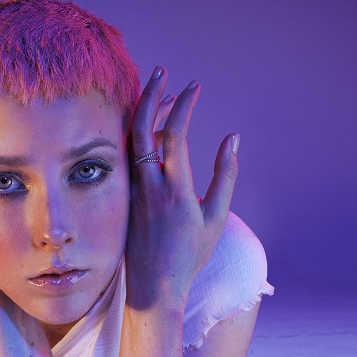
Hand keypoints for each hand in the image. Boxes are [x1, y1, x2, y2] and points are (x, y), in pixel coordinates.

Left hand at [125, 66, 238, 308]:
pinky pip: (127, 153)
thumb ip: (225, 175)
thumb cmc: (190, 254)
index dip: (184, 105)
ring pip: (131, 138)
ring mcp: (132, 190)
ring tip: (163, 94)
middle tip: (162, 72)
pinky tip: (148, 123)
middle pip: (143, 127)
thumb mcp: (216, 217)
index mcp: (175, 190)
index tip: (195, 86)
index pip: (175, 134)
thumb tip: (233, 138)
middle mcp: (149, 186)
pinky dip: (138, 132)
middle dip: (152, 93)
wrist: (154, 285)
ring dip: (145, 111)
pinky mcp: (123, 195)